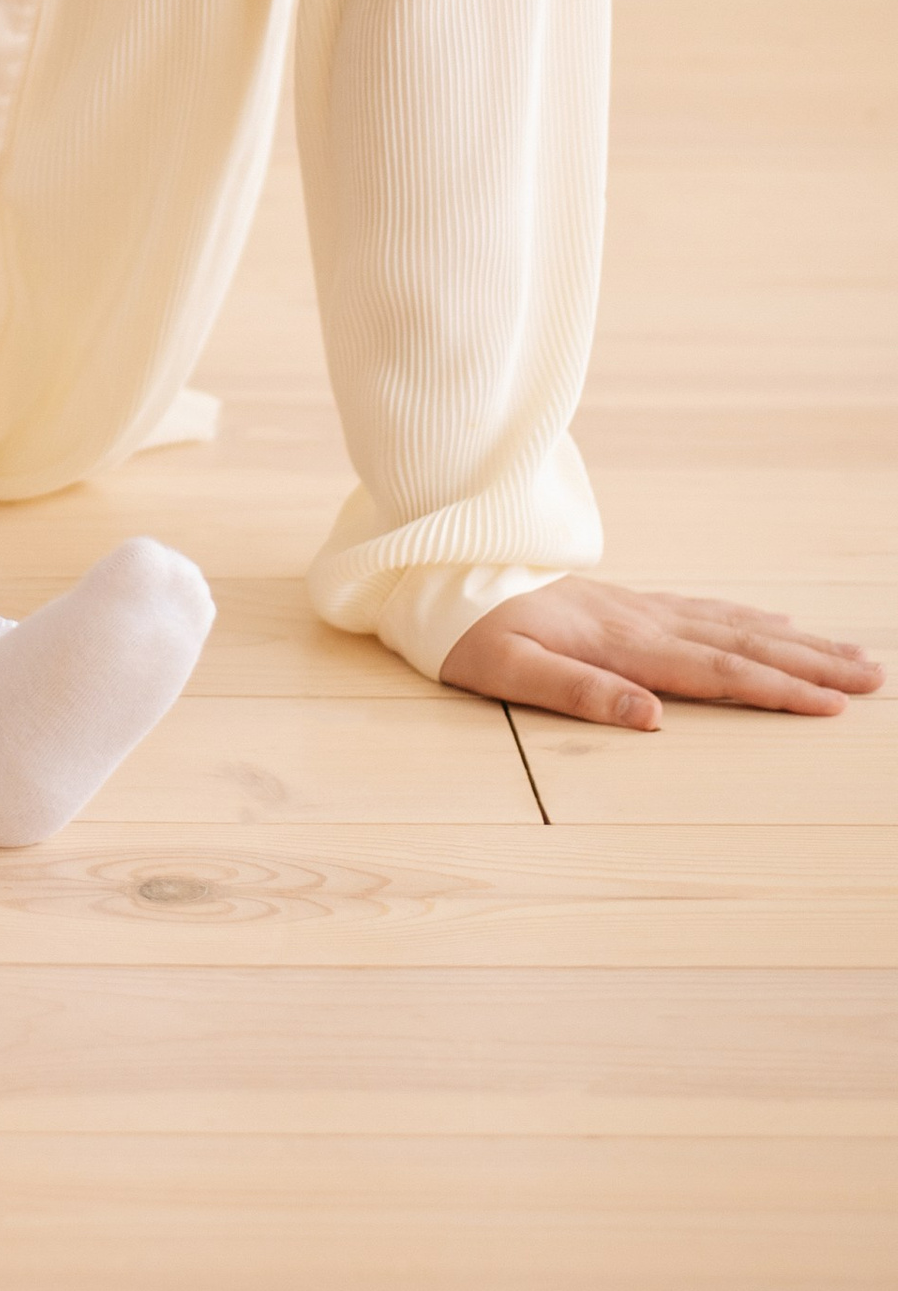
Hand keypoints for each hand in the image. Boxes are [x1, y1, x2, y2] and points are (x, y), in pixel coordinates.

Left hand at [442, 579, 883, 728]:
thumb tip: (652, 717)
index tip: (833, 704)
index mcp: (621, 644)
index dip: (777, 688)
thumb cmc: (466, 630)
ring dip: (794, 639)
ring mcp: (637, 608)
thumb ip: (580, 692)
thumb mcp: (507, 672)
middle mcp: (641, 621)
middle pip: (742, 644)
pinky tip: (774, 618)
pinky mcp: (625, 604)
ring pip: (733, 625)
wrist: (436, 573)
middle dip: (811, 662)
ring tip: (847, 651)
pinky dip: (750, 617)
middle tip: (873, 675)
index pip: (716, 672)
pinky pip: (706, 610)